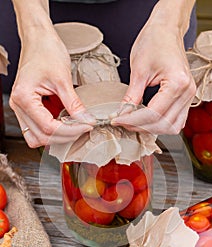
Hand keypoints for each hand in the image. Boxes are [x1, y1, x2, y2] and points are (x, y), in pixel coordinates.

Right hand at [10, 27, 94, 147]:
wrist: (39, 40)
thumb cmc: (46, 52)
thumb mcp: (63, 79)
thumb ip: (74, 104)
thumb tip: (86, 120)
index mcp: (24, 98)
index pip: (48, 127)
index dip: (70, 130)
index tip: (87, 126)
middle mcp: (18, 106)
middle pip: (42, 136)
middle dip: (65, 136)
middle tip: (83, 128)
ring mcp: (21, 109)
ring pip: (37, 137)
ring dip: (56, 137)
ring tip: (74, 127)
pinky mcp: (28, 108)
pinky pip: (37, 129)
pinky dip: (52, 131)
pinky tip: (66, 123)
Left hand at [111, 4, 195, 134]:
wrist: (166, 29)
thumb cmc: (154, 42)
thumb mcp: (138, 70)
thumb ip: (132, 96)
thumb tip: (122, 115)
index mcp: (177, 83)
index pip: (153, 113)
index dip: (132, 120)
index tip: (117, 121)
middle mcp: (187, 92)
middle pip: (163, 124)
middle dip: (141, 127)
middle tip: (123, 123)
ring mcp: (189, 96)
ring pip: (172, 127)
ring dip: (152, 129)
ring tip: (134, 123)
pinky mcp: (186, 98)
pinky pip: (176, 120)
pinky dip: (161, 124)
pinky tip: (146, 120)